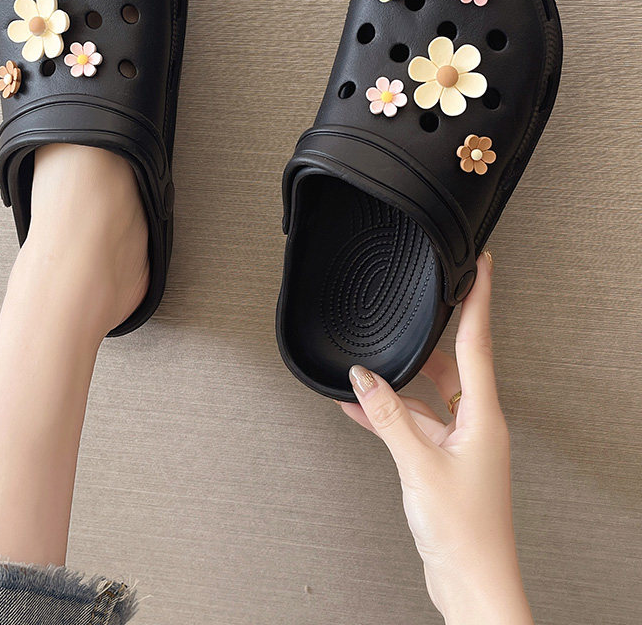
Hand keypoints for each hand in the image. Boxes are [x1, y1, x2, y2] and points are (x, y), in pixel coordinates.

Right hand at [340, 253, 532, 623]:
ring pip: (429, 397)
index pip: (480, 342)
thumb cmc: (463, 531)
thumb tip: (363, 378)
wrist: (471, 581)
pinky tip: (362, 410)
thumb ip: (387, 416)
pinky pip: (416, 424)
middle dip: (426, 344)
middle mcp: (478, 425)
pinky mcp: (445, 462)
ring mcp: (462, 444)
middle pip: (451, 366)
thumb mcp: (418, 463)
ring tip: (366, 374)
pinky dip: (391, 415)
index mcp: (485, 417)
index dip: (481, 300)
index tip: (483, 266)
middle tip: (411, 317)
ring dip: (399, 387)